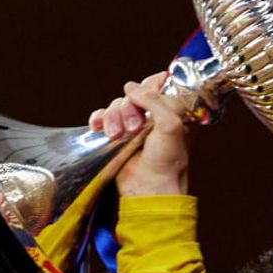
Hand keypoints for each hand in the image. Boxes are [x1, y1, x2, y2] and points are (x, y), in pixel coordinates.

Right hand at [89, 72, 188, 196]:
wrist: (148, 188)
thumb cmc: (166, 161)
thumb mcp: (170, 124)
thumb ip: (154, 100)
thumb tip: (131, 87)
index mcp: (173, 111)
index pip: (160, 83)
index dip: (151, 85)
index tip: (147, 95)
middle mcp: (153, 116)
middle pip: (133, 93)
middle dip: (129, 108)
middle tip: (135, 128)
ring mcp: (133, 126)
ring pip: (116, 104)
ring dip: (114, 118)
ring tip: (118, 136)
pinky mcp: (116, 136)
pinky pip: (102, 116)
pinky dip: (99, 119)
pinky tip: (98, 128)